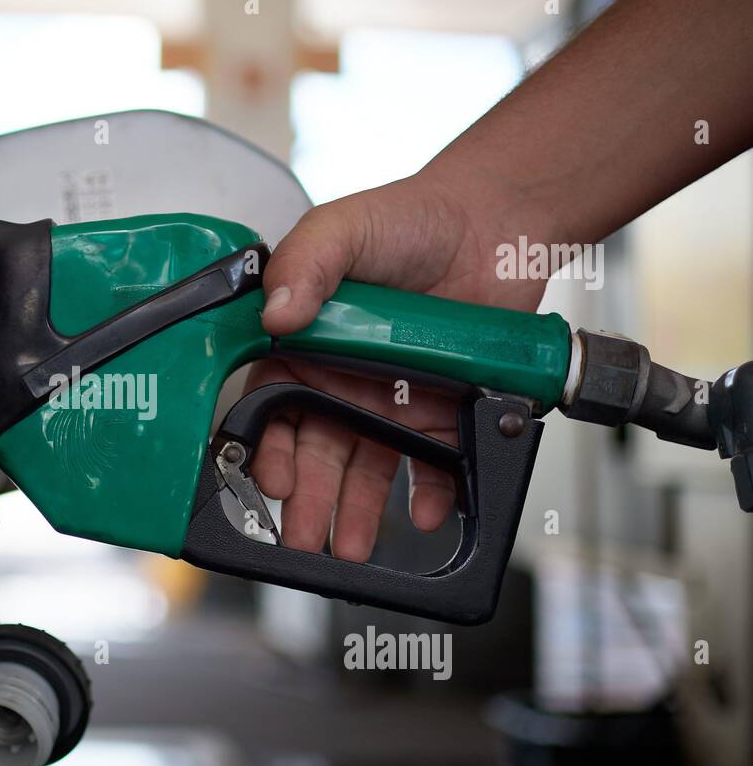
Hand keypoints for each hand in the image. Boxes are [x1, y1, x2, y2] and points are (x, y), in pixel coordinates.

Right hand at [248, 169, 546, 560]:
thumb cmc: (412, 218)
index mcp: (305, 344)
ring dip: (358, 511)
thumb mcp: (344, 227)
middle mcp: (342, 380)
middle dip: (309, 499)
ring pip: (367, 467)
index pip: (273, 405)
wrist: (496, 223)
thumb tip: (276, 312)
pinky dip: (431, 493)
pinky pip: (433, 464)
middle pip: (317, 450)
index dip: (269, 446)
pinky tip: (424, 514)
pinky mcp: (442, 412)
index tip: (274, 477)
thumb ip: (305, 262)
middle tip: (305, 535)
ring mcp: (391, 401)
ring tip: (352, 546)